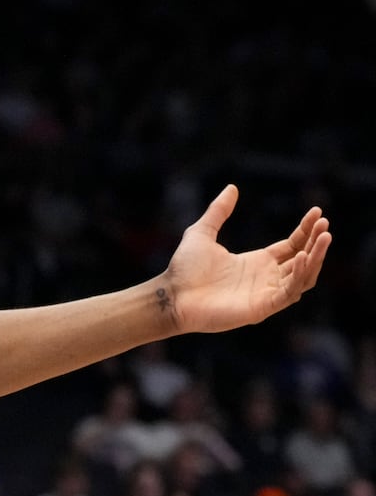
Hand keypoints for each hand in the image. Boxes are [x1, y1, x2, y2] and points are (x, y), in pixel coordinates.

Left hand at [162, 185, 330, 334]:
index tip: (317, 212)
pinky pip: (289, 292)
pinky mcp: (262, 307)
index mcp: (256, 262)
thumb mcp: (202, 232)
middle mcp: (265, 278)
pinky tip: (302, 256)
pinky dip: (299, 275)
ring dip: (315, 257)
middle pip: (303, 259)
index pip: (292, 245)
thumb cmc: (184, 269)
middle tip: (325, 224)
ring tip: (324, 237)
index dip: (306, 230)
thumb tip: (232, 187)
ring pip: (303, 276)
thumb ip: (219, 211)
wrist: (171, 295)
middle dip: (316, 242)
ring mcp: (266, 294)